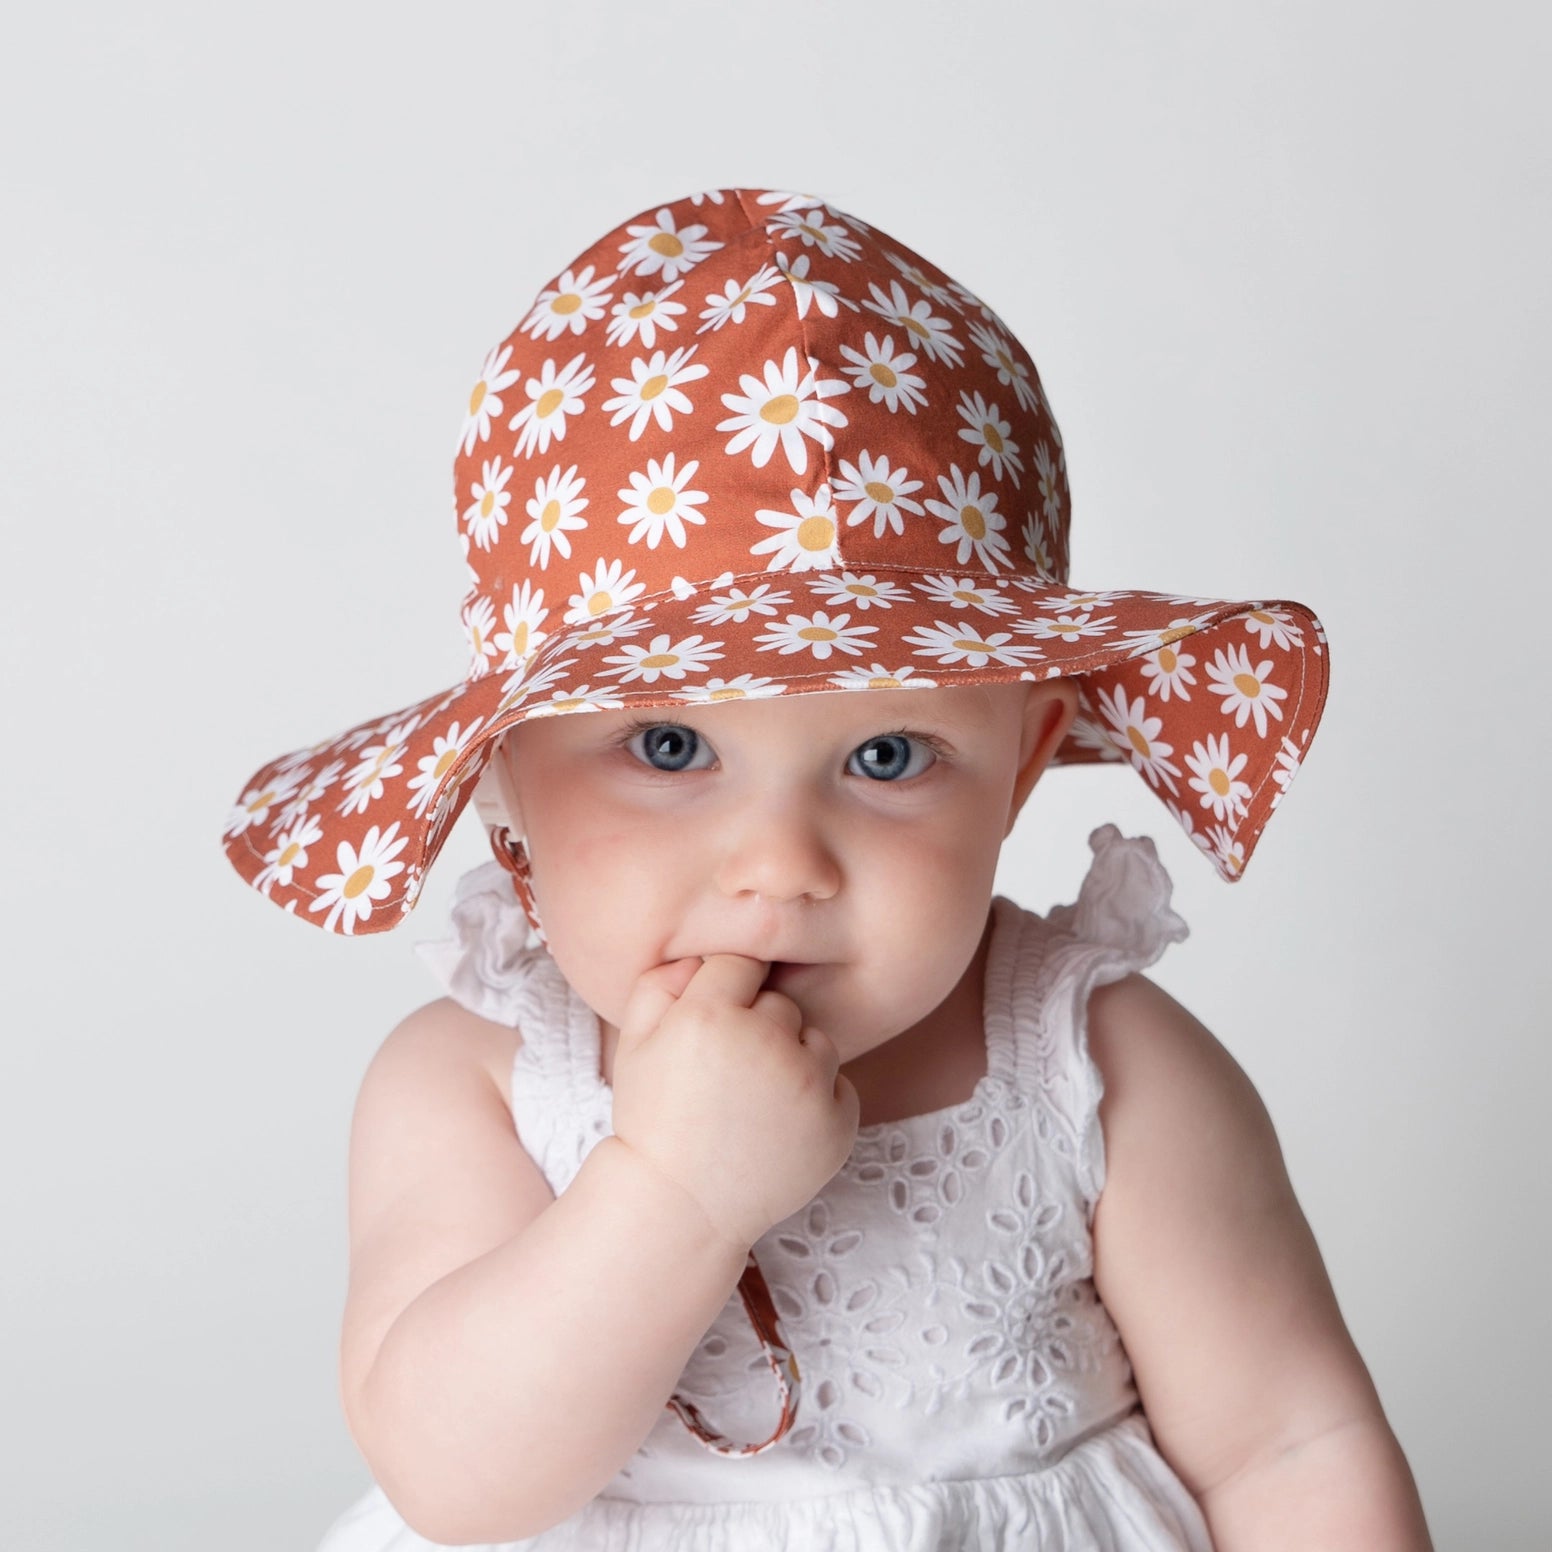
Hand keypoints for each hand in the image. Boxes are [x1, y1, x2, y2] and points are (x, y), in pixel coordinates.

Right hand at [609, 955, 859, 1251]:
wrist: (681, 1207)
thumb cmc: (653, 1120)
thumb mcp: (634, 1044)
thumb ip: (661, 982)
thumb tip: (702, 955)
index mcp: (711, 1015)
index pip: (739, 963)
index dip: (725, 993)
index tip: (715, 1025)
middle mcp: (767, 1042)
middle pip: (781, 1003)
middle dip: (759, 1027)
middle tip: (728, 1074)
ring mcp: (809, 1085)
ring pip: (816, 1041)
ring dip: (793, 1060)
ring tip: (753, 1103)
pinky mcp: (839, 1124)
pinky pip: (839, 1087)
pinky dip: (817, 1102)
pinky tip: (778, 1127)